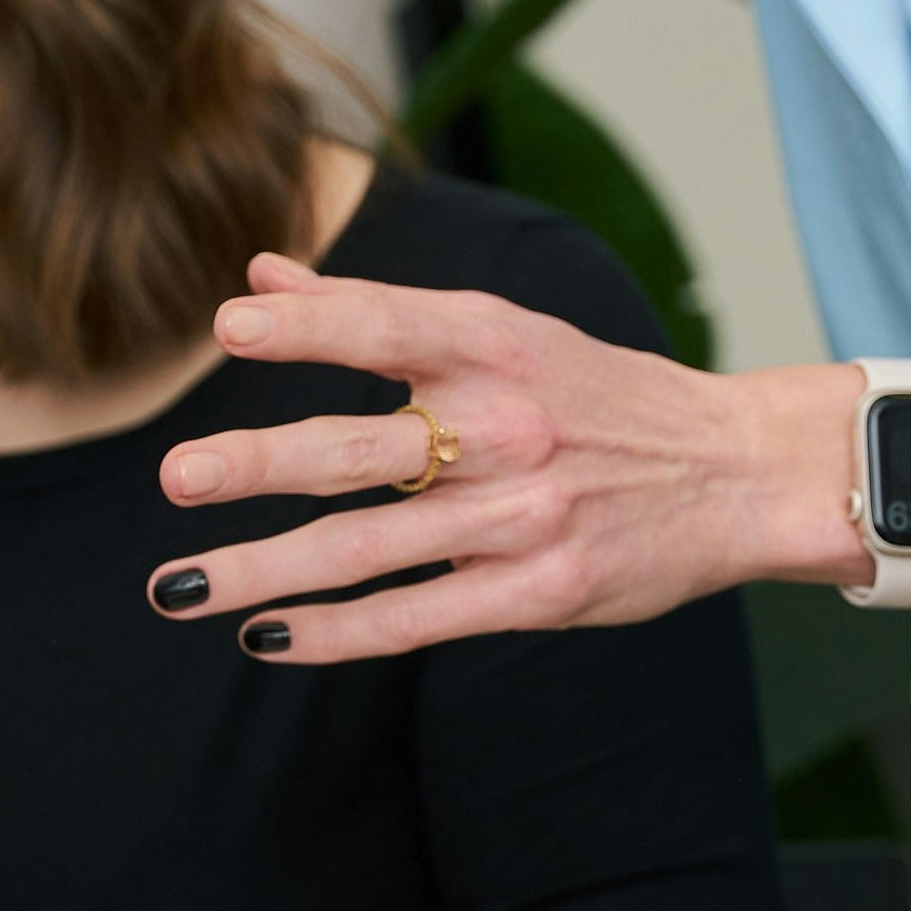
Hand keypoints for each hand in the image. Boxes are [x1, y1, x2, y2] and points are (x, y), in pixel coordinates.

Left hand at [141, 257, 865, 663]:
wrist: (733, 472)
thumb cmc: (597, 392)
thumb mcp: (504, 329)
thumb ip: (374, 306)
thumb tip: (261, 273)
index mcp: (495, 346)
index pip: (388, 325)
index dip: (309, 324)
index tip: (231, 326)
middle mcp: (505, 428)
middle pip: (364, 446)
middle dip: (262, 462)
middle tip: (176, 476)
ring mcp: (520, 517)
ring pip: (370, 547)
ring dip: (265, 571)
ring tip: (177, 587)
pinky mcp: (537, 593)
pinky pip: (416, 617)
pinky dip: (335, 632)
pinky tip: (266, 637)